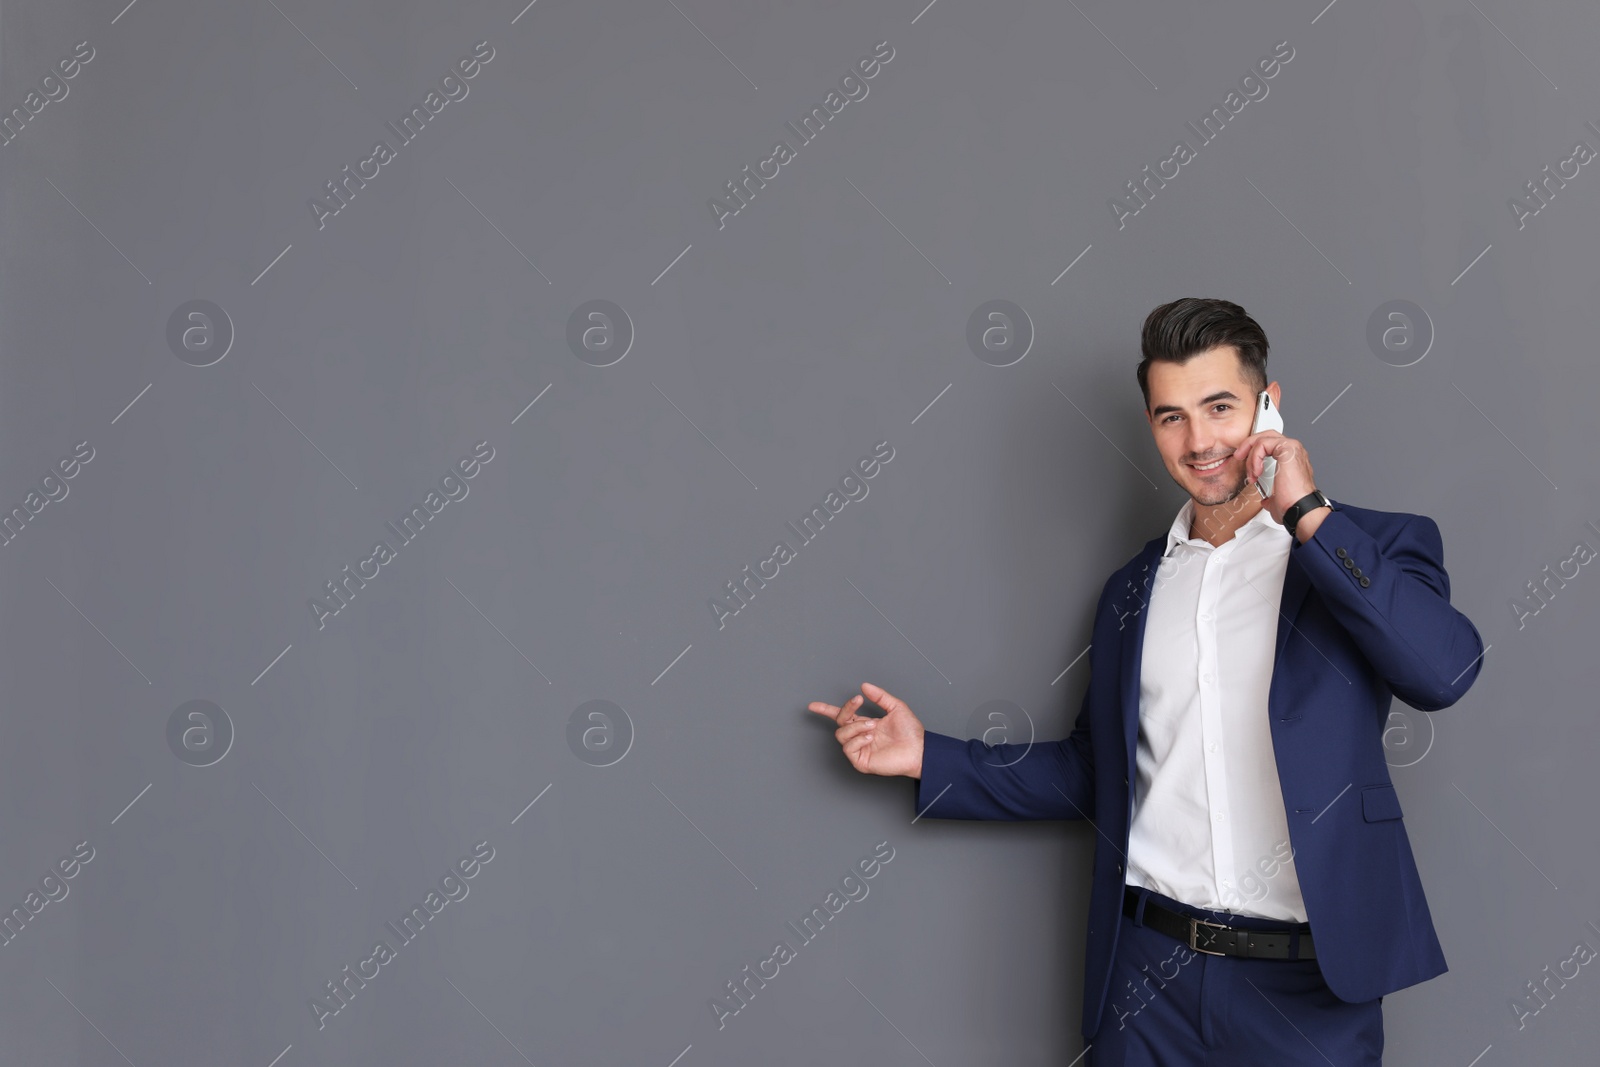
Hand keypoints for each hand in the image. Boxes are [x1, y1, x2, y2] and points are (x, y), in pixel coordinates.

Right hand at [808, 682, 925, 778]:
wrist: (919, 750)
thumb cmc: (910, 732)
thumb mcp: (896, 707)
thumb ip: (879, 696)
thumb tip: (864, 686)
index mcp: (865, 724)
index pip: (842, 716)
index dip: (826, 710)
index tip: (813, 705)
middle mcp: (860, 736)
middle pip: (839, 722)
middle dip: (845, 710)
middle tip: (857, 702)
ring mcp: (860, 749)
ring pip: (841, 735)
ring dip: (855, 727)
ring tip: (872, 726)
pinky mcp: (861, 761)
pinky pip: (848, 748)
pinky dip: (858, 740)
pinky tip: (870, 737)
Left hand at [1236, 429, 1316, 524]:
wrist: (1298, 510)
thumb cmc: (1291, 506)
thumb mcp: (1276, 499)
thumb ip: (1271, 495)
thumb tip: (1266, 500)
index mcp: (1292, 459)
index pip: (1270, 444)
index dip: (1254, 452)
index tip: (1247, 468)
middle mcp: (1294, 451)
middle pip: (1266, 435)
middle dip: (1249, 445)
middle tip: (1238, 457)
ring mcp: (1292, 448)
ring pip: (1263, 439)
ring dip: (1251, 455)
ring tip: (1251, 473)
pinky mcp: (1288, 448)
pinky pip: (1263, 444)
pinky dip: (1255, 457)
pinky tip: (1256, 472)